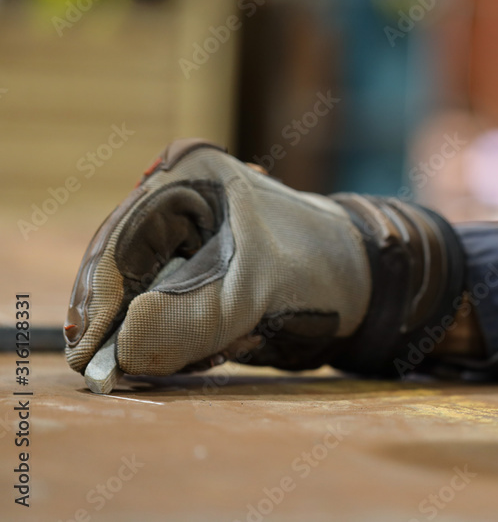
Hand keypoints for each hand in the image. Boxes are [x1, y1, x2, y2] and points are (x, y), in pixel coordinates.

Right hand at [65, 139, 375, 375]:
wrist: (365, 277)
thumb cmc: (317, 273)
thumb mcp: (251, 297)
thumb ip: (185, 320)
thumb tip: (120, 348)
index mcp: (190, 176)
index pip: (122, 242)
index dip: (100, 302)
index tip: (88, 357)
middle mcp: (178, 190)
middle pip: (122, 261)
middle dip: (119, 314)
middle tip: (105, 366)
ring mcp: (184, 222)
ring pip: (138, 283)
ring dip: (146, 322)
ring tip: (157, 352)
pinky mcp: (193, 253)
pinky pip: (161, 294)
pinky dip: (167, 324)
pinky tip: (187, 343)